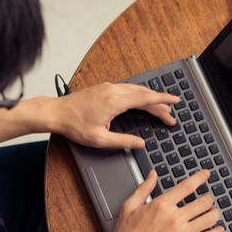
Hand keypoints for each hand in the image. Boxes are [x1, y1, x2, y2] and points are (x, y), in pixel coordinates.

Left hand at [51, 82, 179, 148]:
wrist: (56, 113)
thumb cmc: (74, 125)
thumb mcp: (100, 139)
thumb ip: (123, 141)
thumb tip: (140, 144)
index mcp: (114, 101)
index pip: (145, 99)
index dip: (163, 100)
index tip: (175, 101)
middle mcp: (113, 90)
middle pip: (144, 95)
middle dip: (159, 105)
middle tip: (170, 116)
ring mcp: (108, 87)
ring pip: (136, 90)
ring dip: (150, 99)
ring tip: (161, 109)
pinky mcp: (104, 88)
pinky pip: (128, 89)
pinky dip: (139, 95)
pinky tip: (142, 100)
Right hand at [105, 169, 223, 231]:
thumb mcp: (129, 206)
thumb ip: (143, 188)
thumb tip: (152, 175)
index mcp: (161, 205)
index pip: (187, 186)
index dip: (200, 177)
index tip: (205, 174)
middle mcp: (174, 218)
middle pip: (203, 202)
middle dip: (208, 197)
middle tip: (208, 197)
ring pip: (209, 219)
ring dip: (215, 213)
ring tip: (213, 212)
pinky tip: (218, 229)